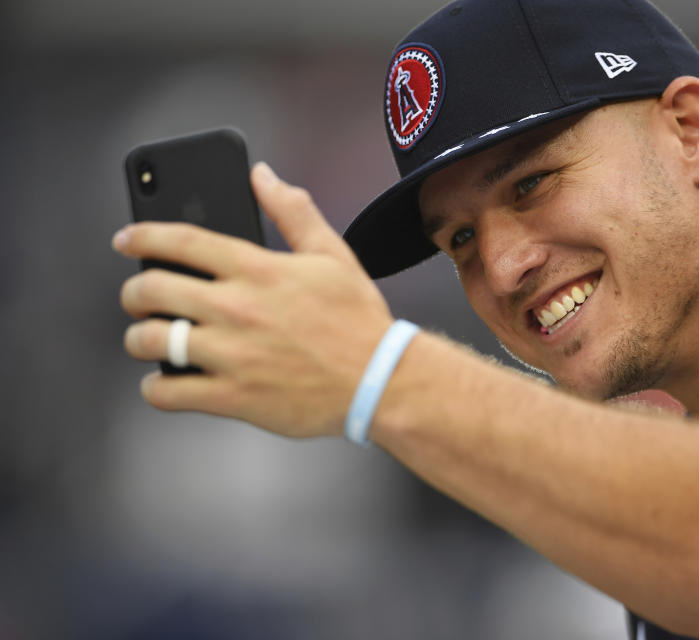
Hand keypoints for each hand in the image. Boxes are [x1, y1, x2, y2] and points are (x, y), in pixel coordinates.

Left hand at [114, 163, 393, 437]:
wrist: (380, 381)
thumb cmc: (359, 321)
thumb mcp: (333, 254)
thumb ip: (293, 211)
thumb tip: (263, 175)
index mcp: (258, 269)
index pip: (181, 241)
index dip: (143, 236)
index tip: (127, 239)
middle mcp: (237, 308)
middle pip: (152, 290)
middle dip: (134, 292)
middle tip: (139, 297)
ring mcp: (231, 354)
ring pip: (151, 341)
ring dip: (139, 339)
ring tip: (148, 339)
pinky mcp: (233, 396)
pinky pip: (168, 392)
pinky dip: (156, 388)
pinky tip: (165, 382)